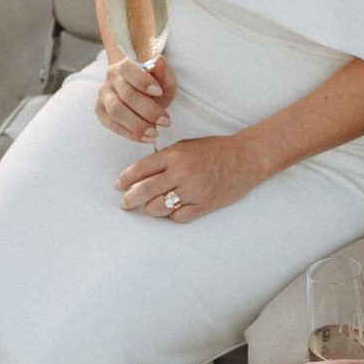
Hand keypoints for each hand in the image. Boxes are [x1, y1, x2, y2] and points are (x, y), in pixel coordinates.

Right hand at [94, 54, 173, 141]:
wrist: (139, 90)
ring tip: (155, 132)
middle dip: (148, 111)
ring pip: (116, 112)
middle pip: (126, 95)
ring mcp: (104, 96)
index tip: (159, 92)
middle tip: (166, 121)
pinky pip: (113, 125)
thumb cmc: (154, 84)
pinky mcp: (101, 112)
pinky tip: (146, 138)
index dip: (143, 81)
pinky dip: (131, 134)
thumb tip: (160, 60)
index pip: (128, 69)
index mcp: (125, 65)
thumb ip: (163, 73)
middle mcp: (111, 79)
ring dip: (138, 125)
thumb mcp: (164, 78)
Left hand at [115, 133, 267, 222]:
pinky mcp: (204, 205)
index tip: (118, 185)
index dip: (125, 179)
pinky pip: (178, 217)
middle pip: (144, 191)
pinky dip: (173, 215)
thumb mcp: (186, 146)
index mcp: (175, 155)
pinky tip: (173, 209)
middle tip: (126, 203)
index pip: (141, 169)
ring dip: (152, 209)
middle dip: (130, 200)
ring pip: (158, 208)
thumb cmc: (215, 150)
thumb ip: (164, 158)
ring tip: (152, 206)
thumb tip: (140, 175)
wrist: (245, 158)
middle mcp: (182, 172)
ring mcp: (193, 190)